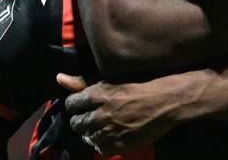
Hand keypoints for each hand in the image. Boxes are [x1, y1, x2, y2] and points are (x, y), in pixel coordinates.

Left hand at [57, 73, 179, 155]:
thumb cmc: (143, 85)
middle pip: (76, 123)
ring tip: (108, 125)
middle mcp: (99, 115)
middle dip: (84, 119)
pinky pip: (100, 149)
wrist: (168, 102)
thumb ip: (83, 81)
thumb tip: (58, 78)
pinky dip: (105, 143)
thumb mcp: (113, 79)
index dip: (79, 104)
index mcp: (97, 95)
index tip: (88, 104)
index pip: (71, 104)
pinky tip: (114, 135)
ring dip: (95, 131)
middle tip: (98, 115)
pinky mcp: (118, 146)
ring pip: (88, 137)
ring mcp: (108, 132)